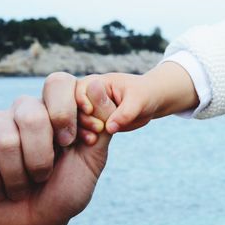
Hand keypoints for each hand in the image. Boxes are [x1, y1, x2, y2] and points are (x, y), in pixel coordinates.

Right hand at [0, 73, 115, 224]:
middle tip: (45, 175)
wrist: (37, 223)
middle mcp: (27, 110)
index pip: (59, 83)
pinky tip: (2, 188)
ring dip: (20, 175)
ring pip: (5, 138)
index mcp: (56, 110)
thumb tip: (97, 83)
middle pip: (32, 114)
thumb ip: (102, 124)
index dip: (66, 114)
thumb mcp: (93, 159)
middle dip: (43, 157)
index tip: (73, 143)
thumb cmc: (67, 189)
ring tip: (24, 185)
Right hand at [76, 62, 198, 143]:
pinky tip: (92, 141)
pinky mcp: (94, 122)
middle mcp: (90, 95)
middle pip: (74, 106)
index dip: (81, 100)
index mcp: (97, 83)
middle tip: (98, 128)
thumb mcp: (137, 101)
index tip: (90, 111)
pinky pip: (84, 129)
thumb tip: (108, 128)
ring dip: (82, 129)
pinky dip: (86, 135)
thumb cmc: (145, 95)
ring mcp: (91, 110)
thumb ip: (123, 113)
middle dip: (82, 118)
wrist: (151, 103)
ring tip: (93, 139)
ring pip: (77, 119)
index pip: (79, 89)